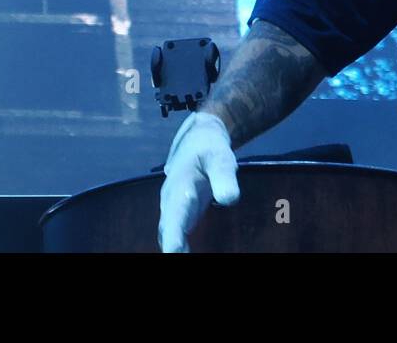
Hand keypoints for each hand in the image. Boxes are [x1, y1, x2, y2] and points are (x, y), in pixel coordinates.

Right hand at [158, 110, 240, 252]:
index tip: (174, 252)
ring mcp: (174, 208)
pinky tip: (188, 254)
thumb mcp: (220, 157)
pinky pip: (176, 233)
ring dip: (174, 247)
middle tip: (180, 258)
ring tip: (184, 258)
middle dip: (172, 247)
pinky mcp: (181, 213)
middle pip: (168, 230)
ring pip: (169, 232)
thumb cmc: (210, 148)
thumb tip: (228, 199)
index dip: (173, 236)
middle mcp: (171, 201)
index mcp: (179, 187)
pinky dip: (178, 245)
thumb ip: (224, 176)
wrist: (199, 139)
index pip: (174, 215)